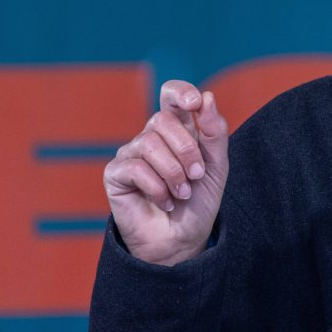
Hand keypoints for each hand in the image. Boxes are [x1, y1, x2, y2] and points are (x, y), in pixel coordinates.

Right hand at [102, 80, 229, 265]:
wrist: (184, 239)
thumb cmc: (199, 201)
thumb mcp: (216, 165)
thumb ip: (214, 132)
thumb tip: (207, 96)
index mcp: (177, 128)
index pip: (171, 94)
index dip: (181, 92)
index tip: (195, 102)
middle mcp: (151, 136)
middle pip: (162, 119)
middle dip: (186, 149)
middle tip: (197, 175)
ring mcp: (131, 153)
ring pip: (149, 143)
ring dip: (173, 172)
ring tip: (182, 193)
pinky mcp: (115, 174)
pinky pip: (135, 168)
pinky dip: (157, 188)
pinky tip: (166, 201)